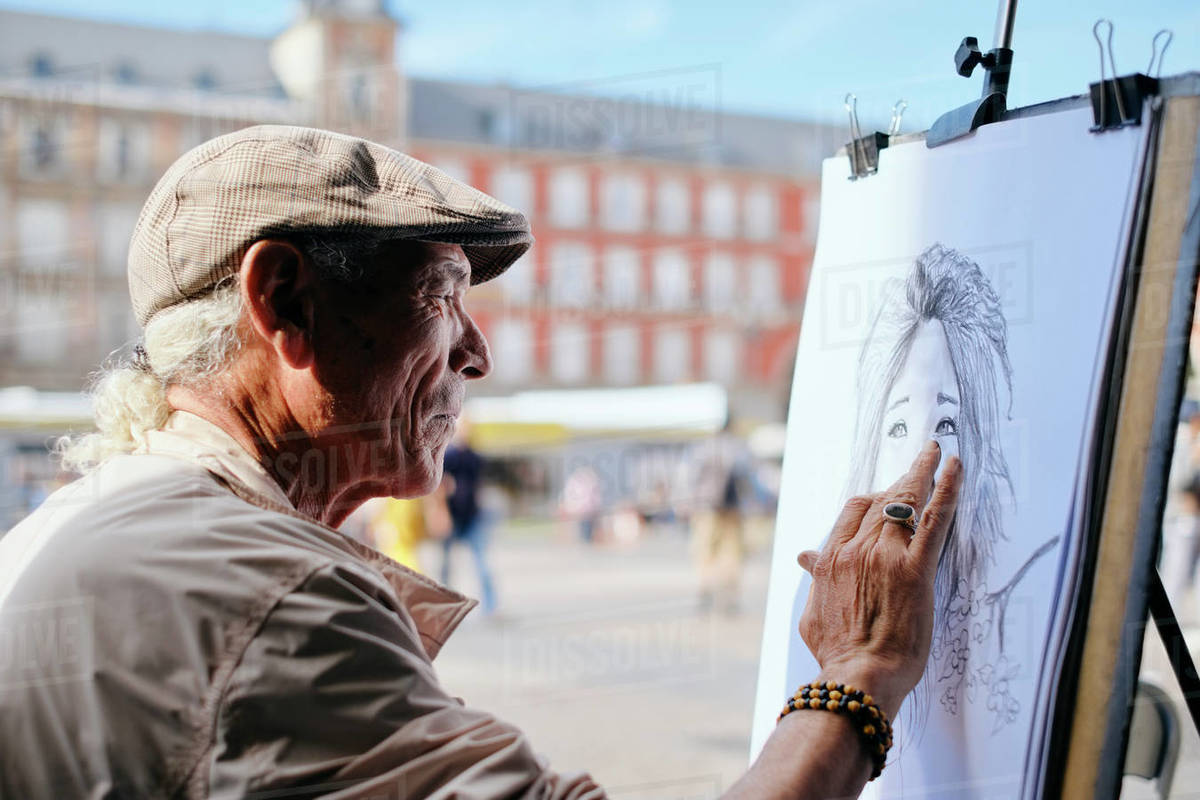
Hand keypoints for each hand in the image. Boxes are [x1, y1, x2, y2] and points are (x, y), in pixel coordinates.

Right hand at [796, 440, 962, 717]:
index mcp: (831, 559)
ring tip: (935, 452)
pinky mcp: (916, 569)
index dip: (872, 498)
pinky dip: (947, 488)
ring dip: (922, 472)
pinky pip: (934, 519)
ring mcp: (887, 556)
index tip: (885, 494)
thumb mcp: (814, 612)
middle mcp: (856, 549)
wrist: (858, 676)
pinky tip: (955, 465)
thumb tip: (804, 557)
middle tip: (917, 466)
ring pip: (906, 502)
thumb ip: (815, 580)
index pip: (852, 512)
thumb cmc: (837, 653)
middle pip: (880, 501)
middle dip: (900, 482)